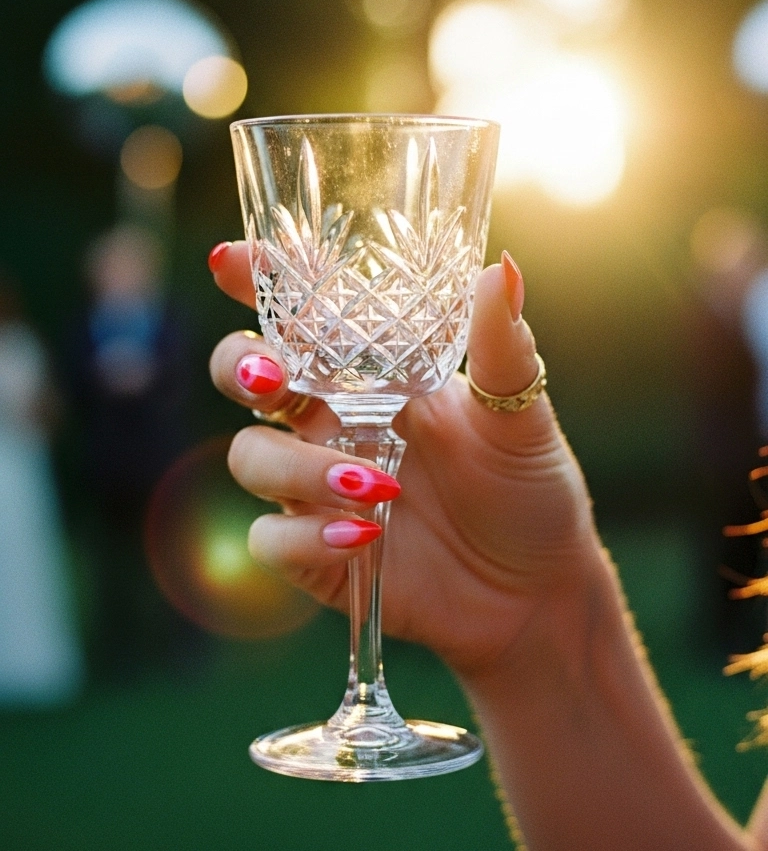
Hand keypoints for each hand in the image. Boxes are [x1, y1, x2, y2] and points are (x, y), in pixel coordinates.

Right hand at [209, 242, 601, 680]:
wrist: (538, 591)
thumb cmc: (529, 489)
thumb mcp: (522, 416)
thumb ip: (503, 348)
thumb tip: (506, 269)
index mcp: (372, 373)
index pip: (301, 315)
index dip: (257, 281)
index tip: (230, 260)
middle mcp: (331, 420)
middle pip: (243, 374)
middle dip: (238, 366)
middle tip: (270, 376)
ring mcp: (315, 486)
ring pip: (250, 456)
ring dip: (298, 467)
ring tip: (378, 487)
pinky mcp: (315, 553)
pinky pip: (270, 539)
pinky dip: (306, 536)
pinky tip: (365, 535)